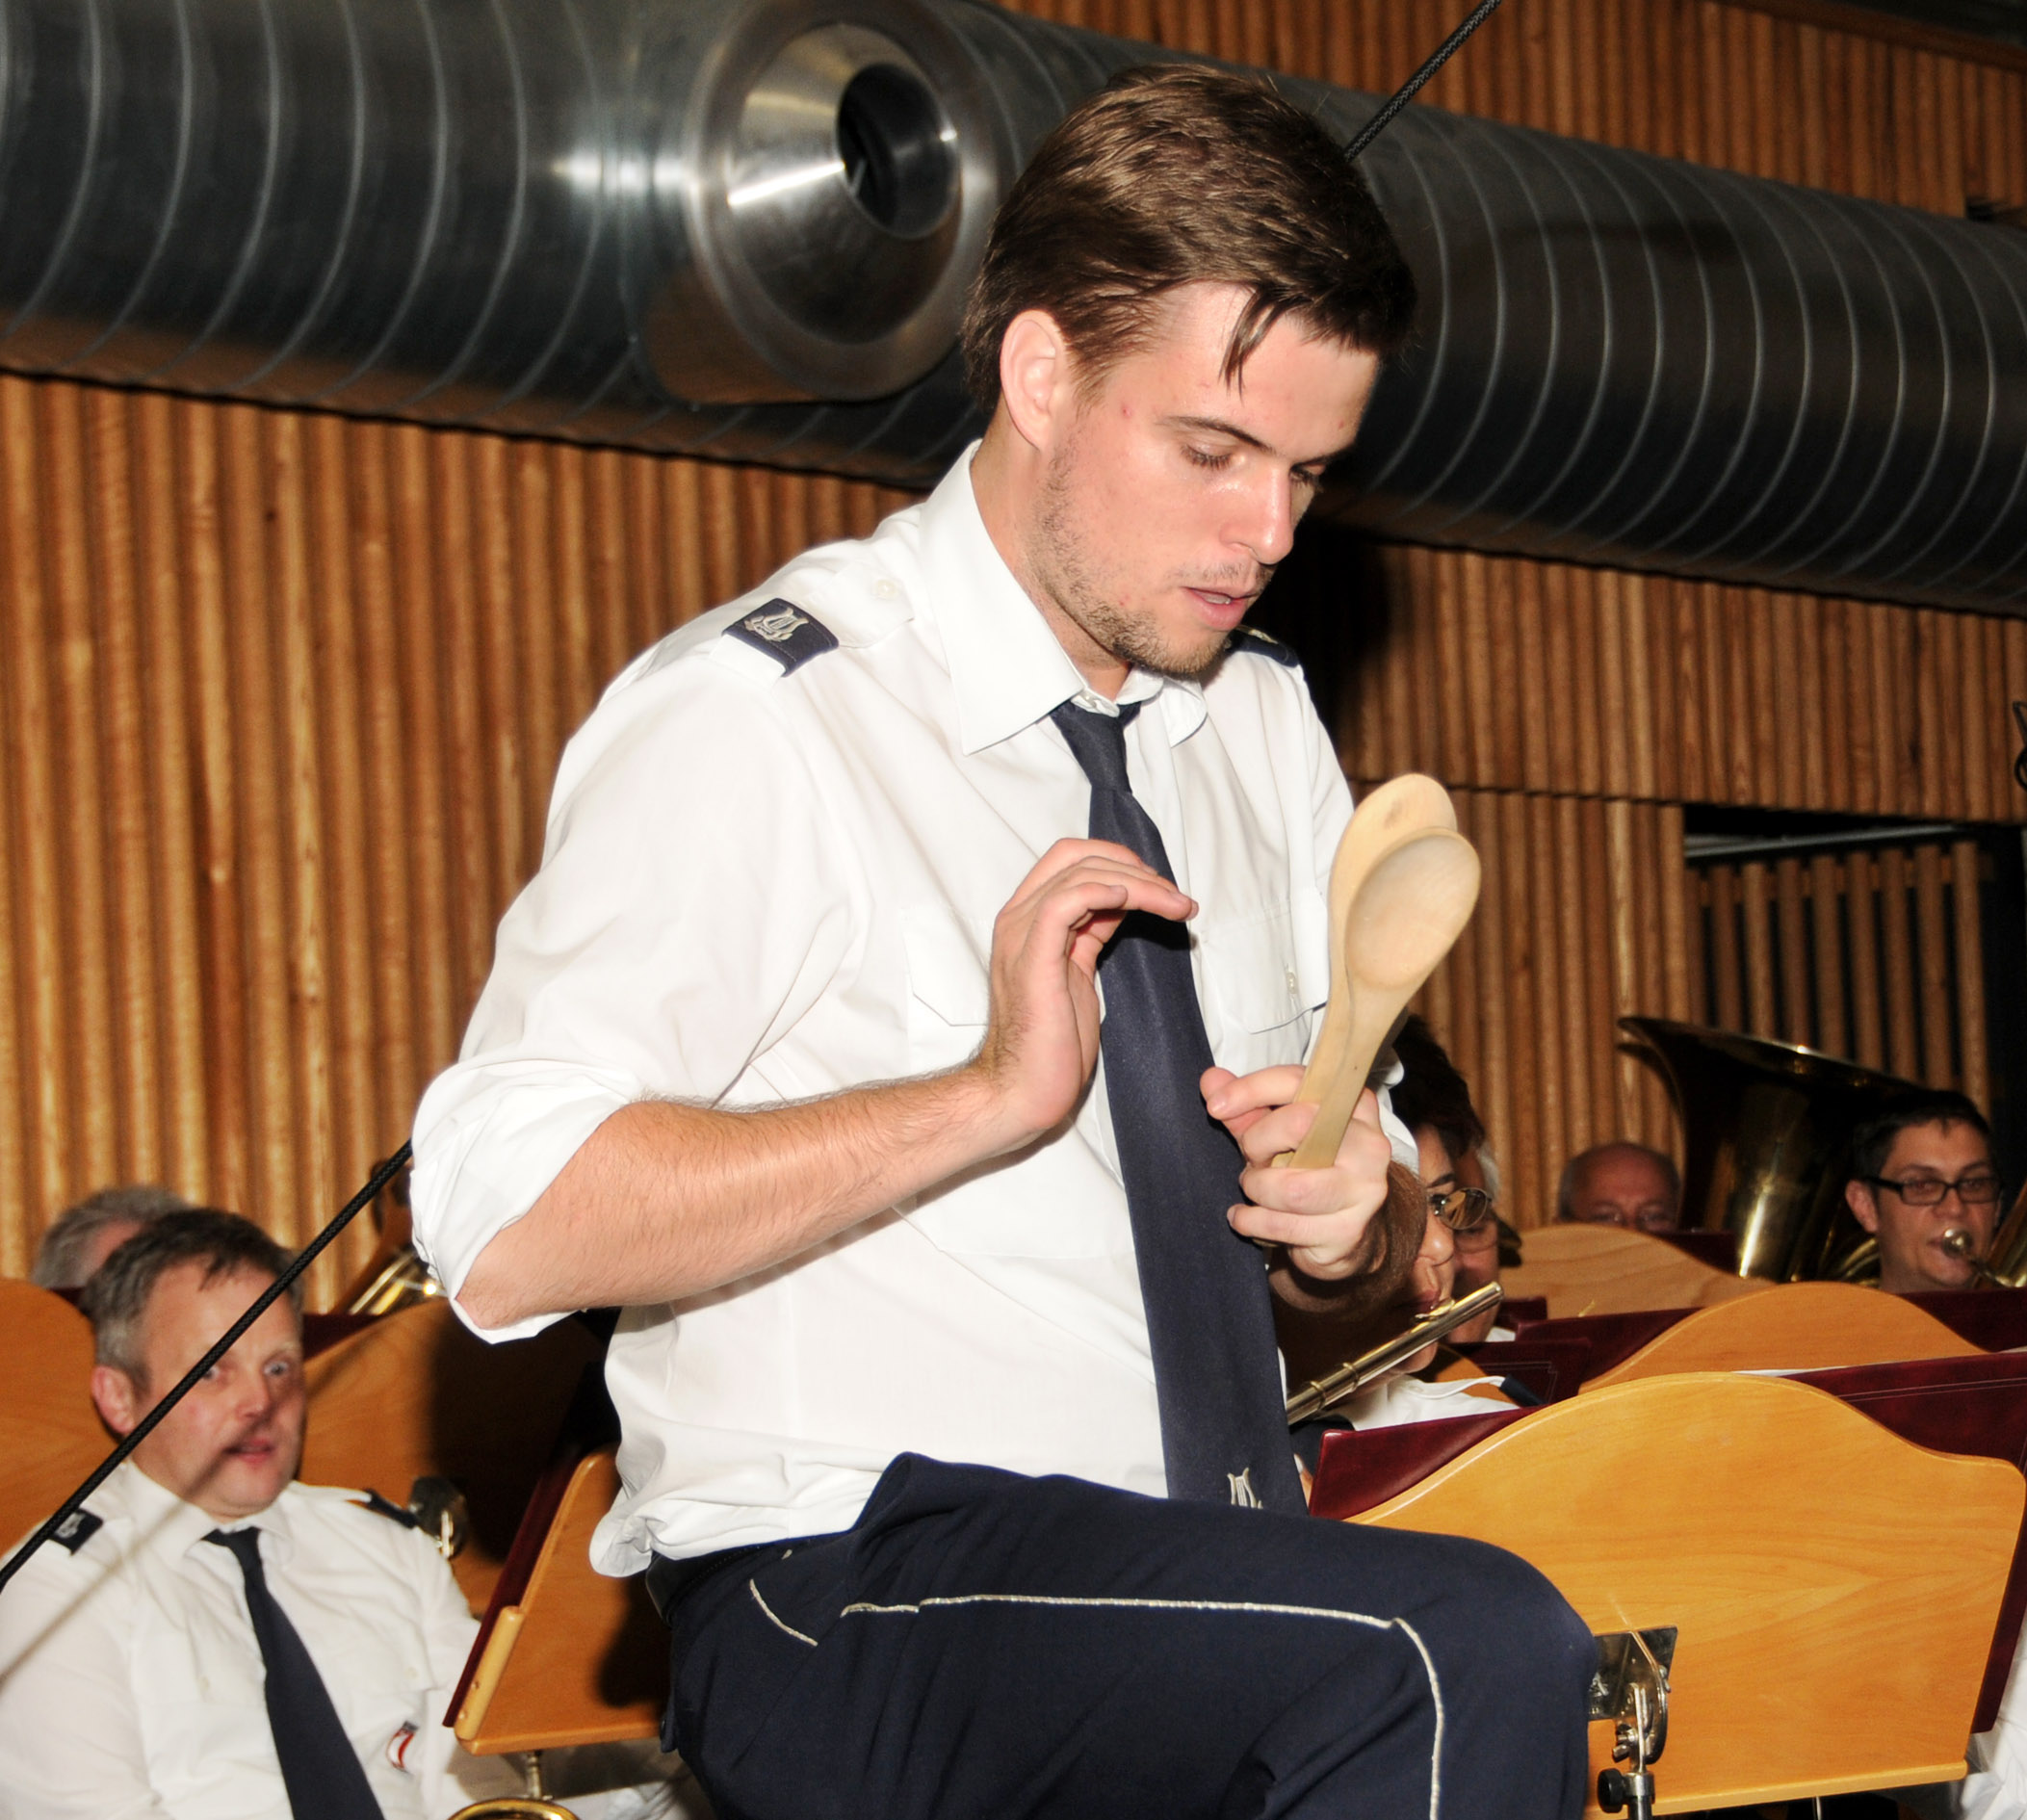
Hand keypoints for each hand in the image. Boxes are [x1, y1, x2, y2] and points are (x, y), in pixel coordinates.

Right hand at [971, 839, 1193, 1151]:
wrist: (1023, 1088)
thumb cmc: (1053, 1040)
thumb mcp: (1077, 970)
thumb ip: (1091, 931)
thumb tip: (1123, 901)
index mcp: (1027, 917)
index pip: (1069, 856)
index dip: (1119, 859)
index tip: (1159, 886)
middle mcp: (1018, 917)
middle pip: (1076, 855)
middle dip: (1135, 866)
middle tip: (1176, 896)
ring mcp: (1022, 935)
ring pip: (1081, 875)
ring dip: (1139, 884)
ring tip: (1177, 906)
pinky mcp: (1033, 958)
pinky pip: (1067, 902)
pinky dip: (1105, 892)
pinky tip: (1135, 903)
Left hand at [1209, 1075, 1394, 1279]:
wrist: (1344, 1232)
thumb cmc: (1307, 1170)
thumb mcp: (1277, 1134)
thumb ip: (1246, 1108)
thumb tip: (1211, 1080)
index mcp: (1353, 1104)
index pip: (1297, 1082)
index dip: (1250, 1089)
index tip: (1216, 1105)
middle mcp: (1368, 1143)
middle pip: (1298, 1125)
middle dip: (1256, 1143)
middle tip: (1250, 1159)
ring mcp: (1364, 1190)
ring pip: (1291, 1187)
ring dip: (1256, 1188)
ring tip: (1253, 1189)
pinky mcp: (1349, 1231)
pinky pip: (1285, 1226)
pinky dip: (1252, 1222)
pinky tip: (1245, 1217)